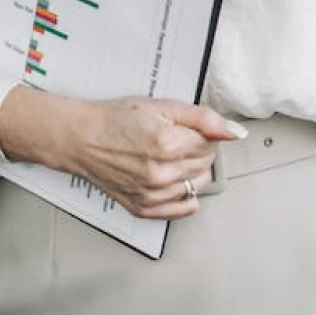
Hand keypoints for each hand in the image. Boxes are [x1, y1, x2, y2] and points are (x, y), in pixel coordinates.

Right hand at [0, 89, 244, 219]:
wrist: (80, 139)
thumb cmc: (115, 120)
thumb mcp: (161, 106)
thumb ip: (203, 118)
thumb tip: (235, 132)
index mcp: (166, 144)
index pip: (211, 143)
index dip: (202, 132)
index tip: (186, 128)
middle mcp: (160, 173)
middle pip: (206, 164)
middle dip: (198, 149)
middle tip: (176, 139)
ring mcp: (151, 194)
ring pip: (198, 184)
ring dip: (192, 170)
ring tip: (171, 156)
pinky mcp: (143, 208)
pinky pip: (183, 208)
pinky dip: (185, 194)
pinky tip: (173, 179)